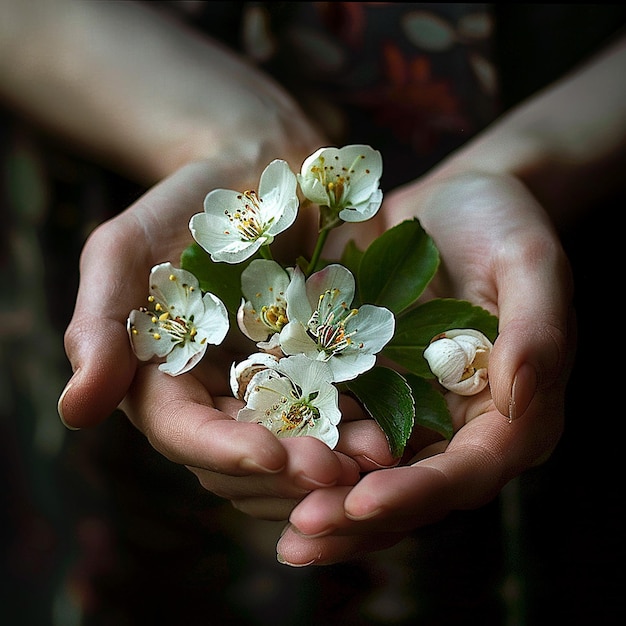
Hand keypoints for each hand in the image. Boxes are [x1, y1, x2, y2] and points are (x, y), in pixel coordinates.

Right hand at [58, 158, 394, 519]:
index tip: (270, 455)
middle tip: (336, 473)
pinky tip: (394, 430)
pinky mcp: (322, 366)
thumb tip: (76, 412)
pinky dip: (364, 424)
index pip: (187, 433)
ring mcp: (275, 385)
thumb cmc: (182, 210)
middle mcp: (220, 396)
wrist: (257, 173)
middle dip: (290, 471)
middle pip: (249, 455)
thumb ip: (100, 327)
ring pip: (300, 443)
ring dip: (335, 460)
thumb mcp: (123, 254)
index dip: (224, 450)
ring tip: (377, 458)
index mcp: (165, 383)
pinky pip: (343, 407)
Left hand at [276, 171, 575, 564]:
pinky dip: (308, 460)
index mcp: (513, 410)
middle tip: (301, 537)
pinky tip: (265, 472)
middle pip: (415, 493)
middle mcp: (464, 427)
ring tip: (281, 531)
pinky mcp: (374, 393)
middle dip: (358, 519)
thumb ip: (536, 330)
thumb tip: (520, 401)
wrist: (450, 203)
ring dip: (327, 508)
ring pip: (372, 479)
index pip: (470, 471)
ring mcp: (416, 414)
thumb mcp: (527, 260)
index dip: (419, 493)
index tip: (363, 503)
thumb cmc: (499, 222)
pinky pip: (340, 437)